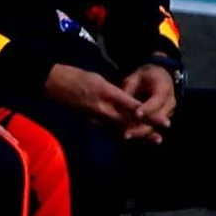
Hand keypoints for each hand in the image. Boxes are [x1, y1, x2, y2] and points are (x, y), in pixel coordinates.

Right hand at [42, 62, 158, 141]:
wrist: (52, 82)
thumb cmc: (74, 75)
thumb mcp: (97, 79)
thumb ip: (112, 91)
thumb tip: (124, 100)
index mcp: (107, 93)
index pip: (133, 107)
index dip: (149, 116)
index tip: (164, 123)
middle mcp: (103, 107)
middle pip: (128, 122)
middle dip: (144, 131)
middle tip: (159, 139)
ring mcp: (95, 115)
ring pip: (118, 127)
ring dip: (134, 134)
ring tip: (148, 140)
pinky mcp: (89, 119)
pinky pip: (107, 127)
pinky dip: (118, 131)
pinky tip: (126, 136)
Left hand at [124, 64, 181, 134]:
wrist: (160, 78)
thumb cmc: (146, 76)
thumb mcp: (136, 78)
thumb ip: (129, 90)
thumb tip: (119, 104)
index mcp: (164, 88)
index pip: (157, 100)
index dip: (147, 108)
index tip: (137, 114)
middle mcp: (170, 102)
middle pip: (158, 117)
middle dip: (143, 126)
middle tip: (127, 132)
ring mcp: (168, 111)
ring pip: (156, 125)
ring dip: (141, 132)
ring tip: (126, 135)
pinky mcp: (163, 118)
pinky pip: (153, 126)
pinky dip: (142, 132)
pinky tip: (130, 135)